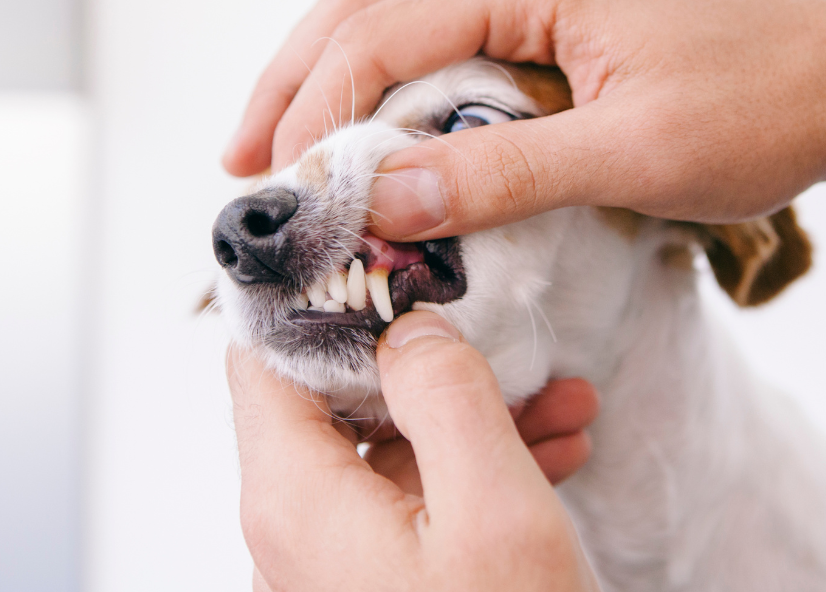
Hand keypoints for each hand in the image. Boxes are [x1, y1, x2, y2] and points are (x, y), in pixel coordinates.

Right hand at [224, 0, 825, 247]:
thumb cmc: (761, 107)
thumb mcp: (627, 157)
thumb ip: (497, 175)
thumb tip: (378, 199)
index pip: (378, 30)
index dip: (313, 107)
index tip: (279, 183)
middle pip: (365, 1)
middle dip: (293, 77)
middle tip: (245, 157)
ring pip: (397, 8)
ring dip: (332, 72)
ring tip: (285, 140)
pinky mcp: (557, 16)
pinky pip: (446, 31)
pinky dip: (391, 77)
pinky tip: (374, 123)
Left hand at [229, 310, 600, 591]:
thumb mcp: (492, 512)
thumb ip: (446, 395)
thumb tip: (411, 327)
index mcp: (295, 497)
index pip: (264, 358)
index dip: (318, 299)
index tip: (387, 264)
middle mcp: (299, 523)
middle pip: (338, 395)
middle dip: (429, 358)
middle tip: (498, 333)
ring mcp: (341, 554)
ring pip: (394, 444)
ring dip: (475, 413)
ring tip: (561, 399)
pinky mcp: (385, 575)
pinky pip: (419, 494)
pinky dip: (478, 465)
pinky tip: (554, 450)